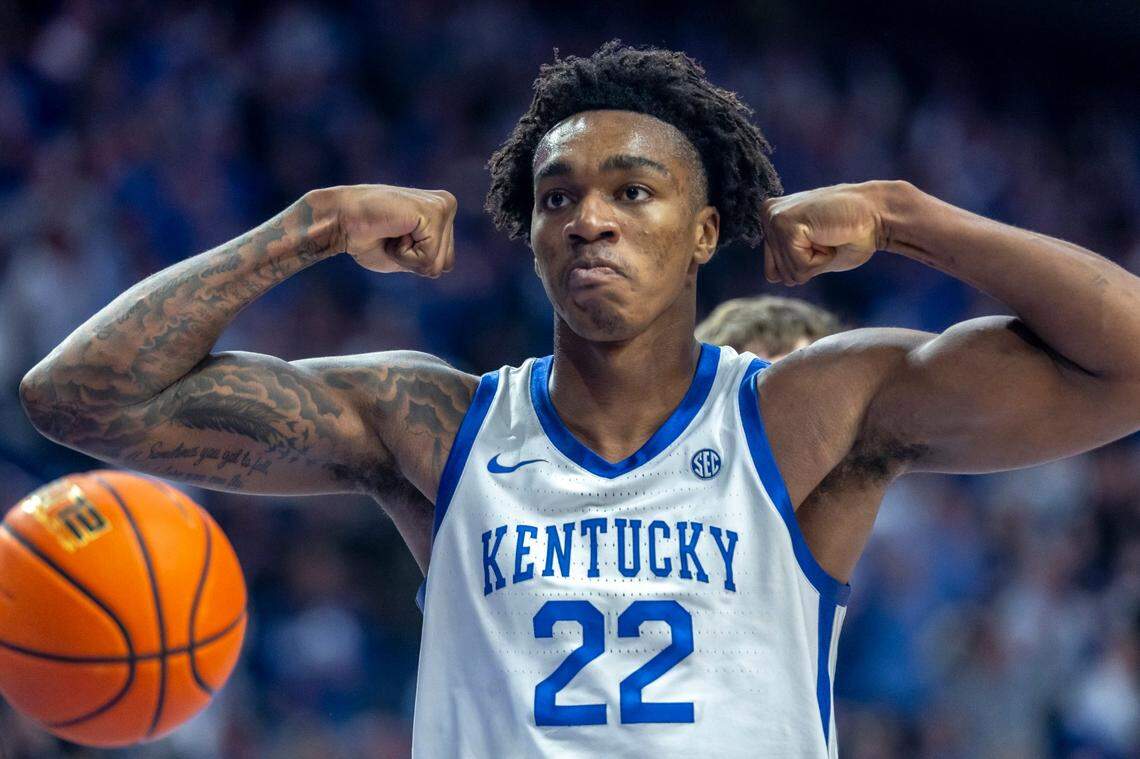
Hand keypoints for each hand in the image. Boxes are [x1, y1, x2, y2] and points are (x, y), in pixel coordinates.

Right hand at [331, 184, 457, 276]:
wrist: (339, 220)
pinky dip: (404, 255)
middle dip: (414, 262)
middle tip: (392, 235)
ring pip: (437, 264)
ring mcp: (443, 206)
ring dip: (408, 258)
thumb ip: (427, 256)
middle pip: (446, 265)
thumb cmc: (366, 237)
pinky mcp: (435, 211)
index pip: (446, 264)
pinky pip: (427, 259)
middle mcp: (447, 204)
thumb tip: (446, 267)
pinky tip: (392, 231)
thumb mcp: (404, 253)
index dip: (414, 263)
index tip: (394, 239)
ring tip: (392, 232)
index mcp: (443, 213)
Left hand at [761, 182, 884, 285]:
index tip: (822, 242)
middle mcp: (767, 214)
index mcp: (771, 219)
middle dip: (810, 265)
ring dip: (817, 262)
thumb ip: (789, 261)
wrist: (878, 215)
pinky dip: (821, 260)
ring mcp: (774, 218)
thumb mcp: (813, 254)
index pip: (773, 273)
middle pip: (780, 275)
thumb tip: (771, 277)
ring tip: (829, 236)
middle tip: (828, 239)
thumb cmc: (852, 235)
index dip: (804, 268)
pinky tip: (829, 236)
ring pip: (790, 273)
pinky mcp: (785, 224)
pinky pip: (800, 267)